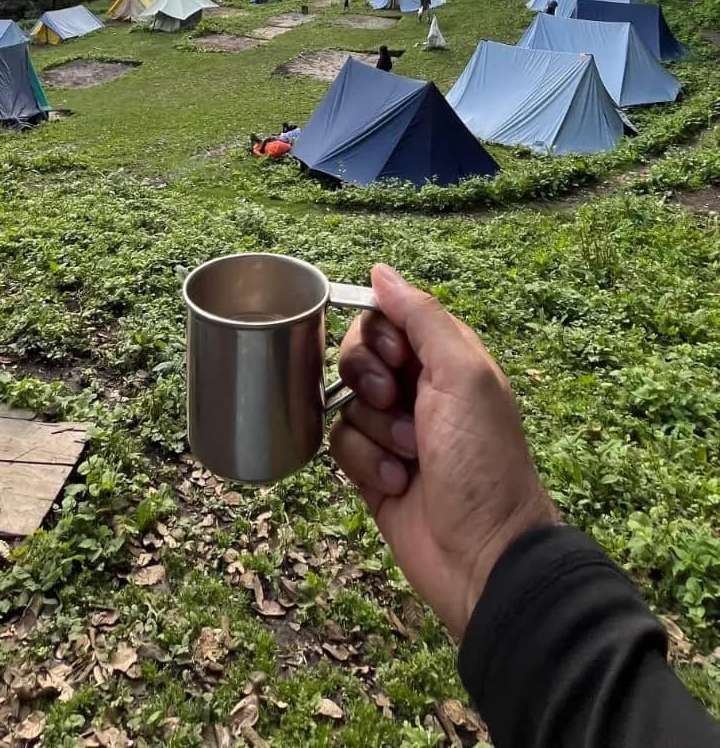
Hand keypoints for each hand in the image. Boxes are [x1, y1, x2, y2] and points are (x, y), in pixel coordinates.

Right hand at [330, 264, 556, 641]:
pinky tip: (396, 484)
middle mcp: (417, 390)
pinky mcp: (372, 472)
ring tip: (410, 457)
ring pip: (345, 402)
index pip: (388, 318)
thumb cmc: (482, 458)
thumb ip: (420, 317)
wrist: (484, 553)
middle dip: (368, 381)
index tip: (395, 359)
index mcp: (445, 359)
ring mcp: (392, 432)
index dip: (379, 335)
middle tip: (395, 403)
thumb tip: (380, 271)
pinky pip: (341, 445)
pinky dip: (365, 463)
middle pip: (357, 356)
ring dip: (375, 431)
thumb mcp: (462, 373)